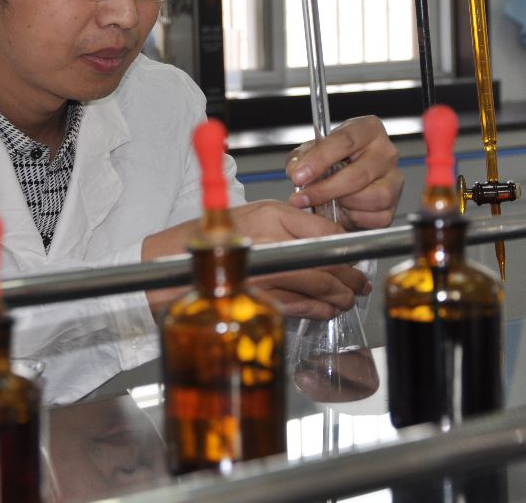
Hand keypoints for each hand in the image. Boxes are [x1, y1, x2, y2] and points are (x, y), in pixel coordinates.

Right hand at [141, 200, 367, 320]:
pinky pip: (297, 307)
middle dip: (349, 279)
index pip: (326, 233)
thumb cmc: (209, 237)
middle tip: (358, 284)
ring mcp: (263, 273)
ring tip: (345, 300)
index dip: (348, 251)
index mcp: (271, 215)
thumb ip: (292, 224)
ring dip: (337, 298)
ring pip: (315, 289)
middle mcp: (269, 242)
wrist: (167, 264)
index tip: (356, 259)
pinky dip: (316, 311)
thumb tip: (331, 239)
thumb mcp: (254, 215)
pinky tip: (324, 310)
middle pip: (326, 264)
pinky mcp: (256, 299)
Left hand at [285, 115, 404, 230]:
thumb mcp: (313, 151)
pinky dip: (354, 218)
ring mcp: (394, 179)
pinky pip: (376, 217)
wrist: (347, 182)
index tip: (299, 175)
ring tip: (326, 202)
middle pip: (358, 174)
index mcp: (368, 129)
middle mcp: (386, 152)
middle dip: (324, 189)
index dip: (319, 159)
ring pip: (372, 197)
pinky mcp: (393, 205)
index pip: (345, 141)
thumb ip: (301, 157)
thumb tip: (296, 170)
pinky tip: (342, 211)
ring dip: (342, 204)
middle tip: (302, 197)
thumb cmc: (334, 161)